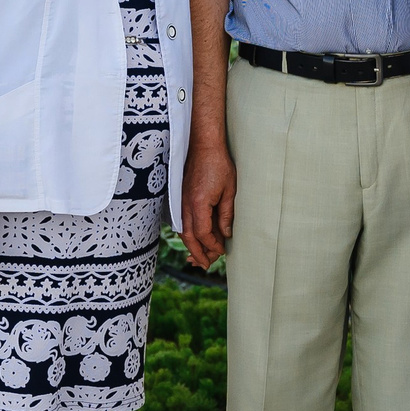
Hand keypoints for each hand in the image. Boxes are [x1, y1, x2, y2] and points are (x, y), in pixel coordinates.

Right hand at [181, 137, 235, 266]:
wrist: (203, 146)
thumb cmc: (219, 165)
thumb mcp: (229, 190)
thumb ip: (226, 214)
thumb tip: (226, 234)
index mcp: (197, 203)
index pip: (202, 233)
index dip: (212, 245)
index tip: (222, 251)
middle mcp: (184, 205)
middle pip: (188, 236)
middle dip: (197, 252)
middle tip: (206, 265)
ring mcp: (180, 201)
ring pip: (182, 230)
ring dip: (190, 245)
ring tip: (198, 258)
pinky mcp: (180, 198)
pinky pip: (182, 221)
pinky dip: (187, 233)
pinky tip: (193, 239)